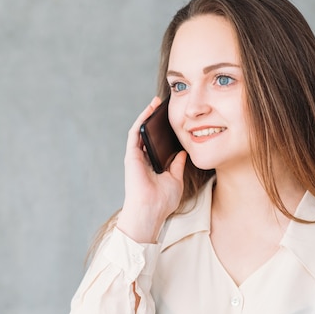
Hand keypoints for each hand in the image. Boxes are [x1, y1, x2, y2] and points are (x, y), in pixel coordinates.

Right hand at [116, 97, 186, 242]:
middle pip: (148, 135)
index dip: (162, 130)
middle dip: (154, 119)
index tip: (172, 118)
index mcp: (152, 165)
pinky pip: (135, 133)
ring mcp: (136, 157)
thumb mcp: (176, 179)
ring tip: (156, 102)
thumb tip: (182, 153)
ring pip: (140, 131)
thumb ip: (177, 166)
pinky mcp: (131, 155)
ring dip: (146, 115)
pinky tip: (149, 109)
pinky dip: (141, 120)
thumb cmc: (162, 201)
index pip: (156, 143)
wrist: (151, 210)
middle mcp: (142, 159)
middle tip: (164, 106)